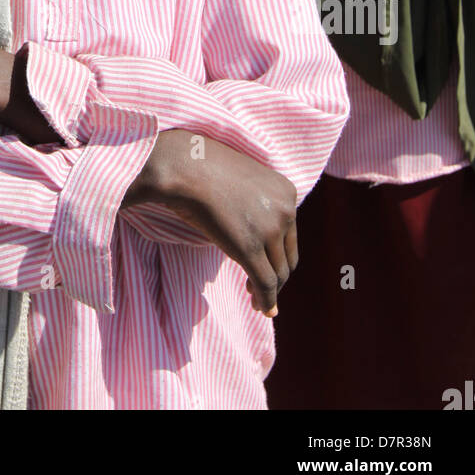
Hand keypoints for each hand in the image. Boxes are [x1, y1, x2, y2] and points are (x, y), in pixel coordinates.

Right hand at [125, 130, 297, 315]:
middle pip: (287, 256)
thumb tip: (250, 226)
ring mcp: (270, 229)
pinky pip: (265, 283)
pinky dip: (265, 300)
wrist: (183, 166)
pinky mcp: (250, 249)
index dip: (280, 256)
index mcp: (286, 191)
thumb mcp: (242, 181)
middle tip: (259, 288)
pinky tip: (260, 308)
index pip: (291, 234)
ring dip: (268, 291)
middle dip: (277, 277)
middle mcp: (286, 210)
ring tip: (256, 301)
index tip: (268, 267)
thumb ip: (256, 202)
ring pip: (278, 274)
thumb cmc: (202, 168)